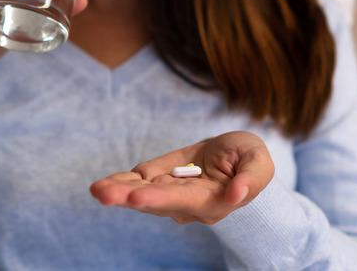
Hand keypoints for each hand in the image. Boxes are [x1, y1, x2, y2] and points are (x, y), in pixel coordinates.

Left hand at [90, 131, 274, 224]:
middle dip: (127, 197)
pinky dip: (121, 180)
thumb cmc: (250, 159)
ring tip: (97, 189)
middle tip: (103, 194)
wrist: (235, 154)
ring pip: (141, 192)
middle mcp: (186, 203)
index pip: (182, 201)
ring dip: (118, 190)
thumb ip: (250, 179)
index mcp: (211, 201)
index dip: (160, 199)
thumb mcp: (259, 162)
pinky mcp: (159, 177)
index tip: (138, 197)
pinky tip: (103, 184)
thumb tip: (235, 195)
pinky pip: (137, 180)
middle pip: (154, 201)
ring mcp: (170, 191)